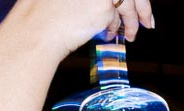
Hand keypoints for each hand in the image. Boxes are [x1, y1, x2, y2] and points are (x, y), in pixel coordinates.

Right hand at [25, 0, 153, 58]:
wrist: (36, 29)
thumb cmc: (45, 13)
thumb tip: (113, 3)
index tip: (137, 4)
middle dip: (142, 6)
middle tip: (147, 20)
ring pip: (126, 2)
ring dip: (131, 21)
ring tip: (131, 34)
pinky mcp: (104, 6)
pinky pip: (116, 16)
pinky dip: (115, 27)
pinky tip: (109, 35)